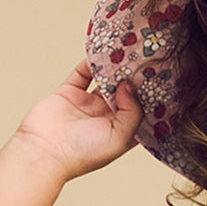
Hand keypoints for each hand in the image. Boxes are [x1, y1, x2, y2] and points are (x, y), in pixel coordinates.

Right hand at [14, 59, 142, 179]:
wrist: (44, 152)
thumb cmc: (83, 153)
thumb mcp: (119, 137)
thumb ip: (132, 112)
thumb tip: (129, 85)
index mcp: (123, 130)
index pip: (142, 110)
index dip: (151, 96)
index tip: (162, 80)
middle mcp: (107, 116)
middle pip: (126, 92)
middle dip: (136, 78)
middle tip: (147, 60)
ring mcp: (88, 103)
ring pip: (106, 80)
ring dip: (115, 68)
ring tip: (128, 53)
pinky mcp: (70, 93)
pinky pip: (83, 73)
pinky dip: (91, 62)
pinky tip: (103, 52)